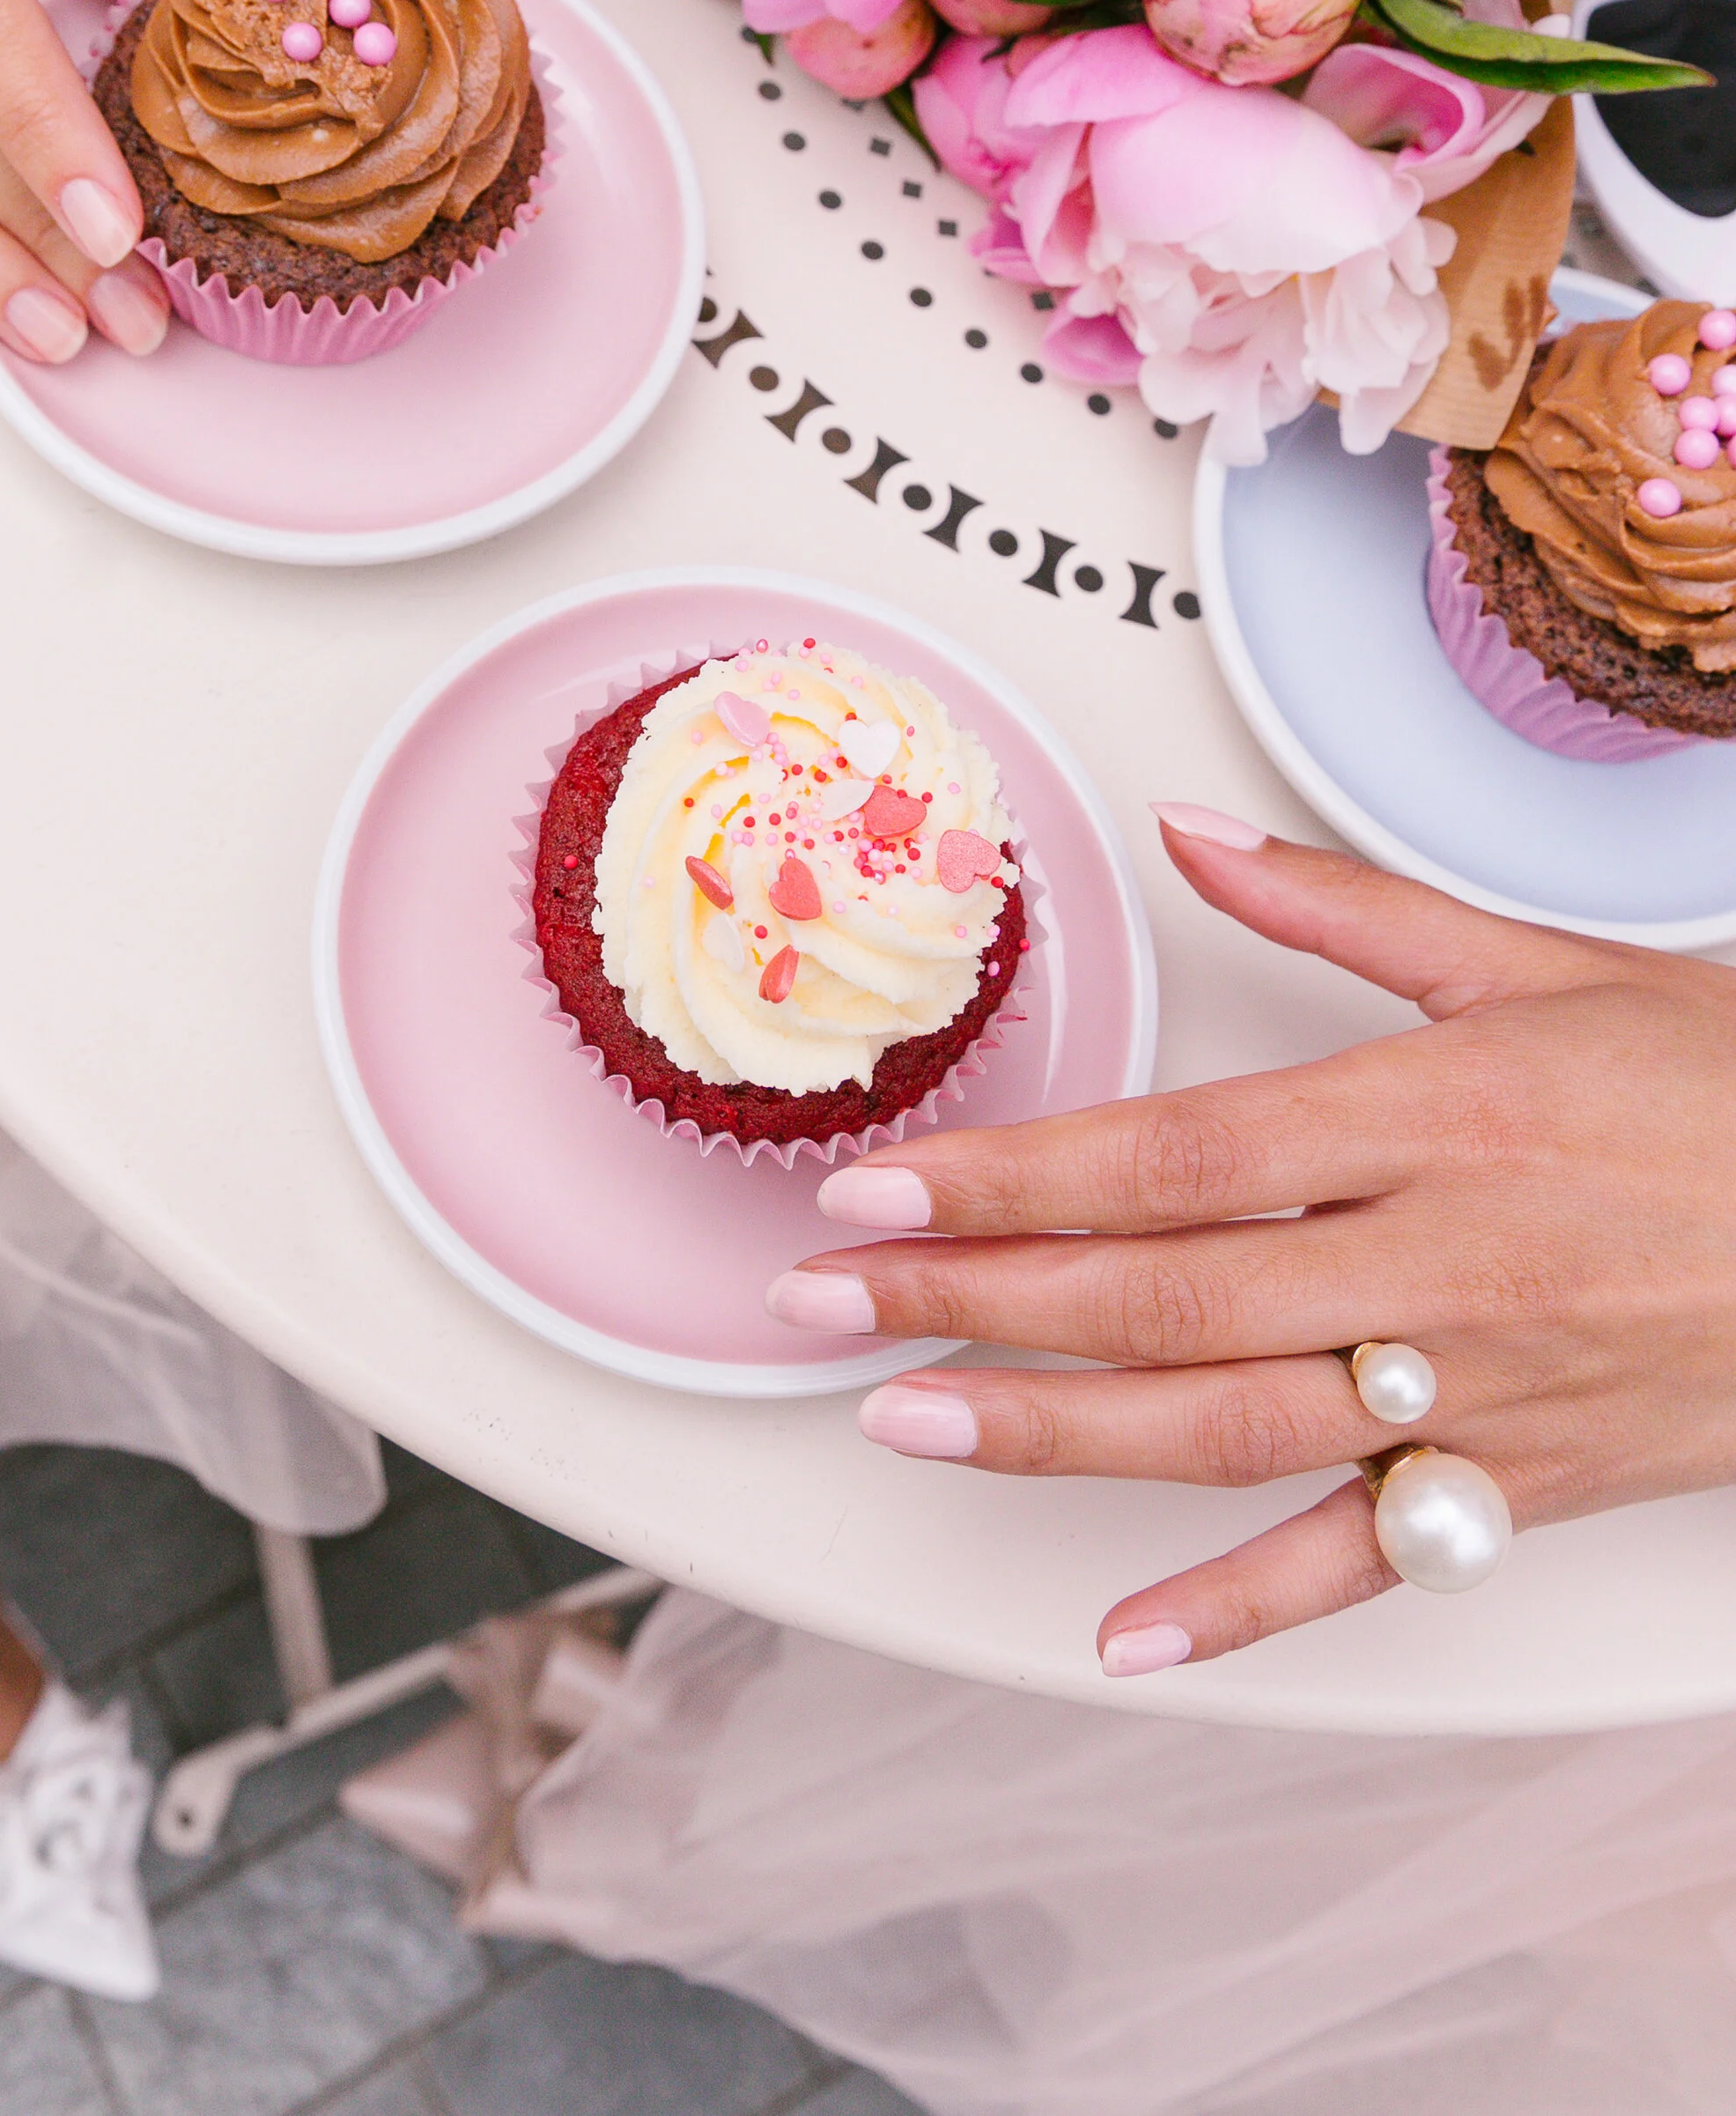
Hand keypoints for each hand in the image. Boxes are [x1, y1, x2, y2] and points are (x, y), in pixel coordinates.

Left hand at [769, 811, 1735, 1667]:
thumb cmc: (1728, 1087)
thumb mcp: (1539, 963)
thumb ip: (1342, 906)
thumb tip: (1191, 831)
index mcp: (1427, 1113)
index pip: (1169, 1156)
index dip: (1006, 1181)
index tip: (876, 1190)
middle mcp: (1437, 1261)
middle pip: (1160, 1294)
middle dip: (969, 1302)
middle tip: (820, 1308)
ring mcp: (1478, 1390)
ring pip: (1226, 1427)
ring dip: (1051, 1436)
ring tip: (905, 1427)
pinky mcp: (1525, 1484)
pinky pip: (1364, 1563)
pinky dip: (1241, 1607)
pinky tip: (1123, 1635)